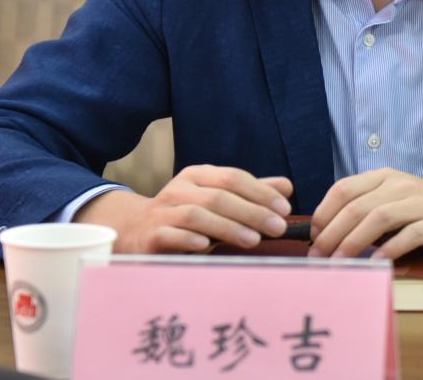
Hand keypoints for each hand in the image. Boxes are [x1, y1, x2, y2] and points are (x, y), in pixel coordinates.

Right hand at [74, 165, 292, 253]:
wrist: (135, 232)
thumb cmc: (186, 216)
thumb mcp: (217, 199)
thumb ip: (251, 193)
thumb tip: (287, 187)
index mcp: (198, 175)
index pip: (233, 177)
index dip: (261, 191)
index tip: (285, 209)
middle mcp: (179, 188)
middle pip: (220, 196)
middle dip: (252, 211)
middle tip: (278, 227)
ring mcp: (163, 211)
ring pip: (198, 214)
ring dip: (228, 227)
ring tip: (254, 240)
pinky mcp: (150, 235)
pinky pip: (170, 234)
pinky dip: (189, 239)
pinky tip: (207, 246)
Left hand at [307, 168, 422, 259]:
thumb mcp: (395, 202)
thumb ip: (367, 210)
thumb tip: (326, 234)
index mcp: (384, 177)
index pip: (343, 188)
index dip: (323, 213)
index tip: (312, 237)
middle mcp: (400, 184)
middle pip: (356, 206)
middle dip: (332, 234)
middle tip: (318, 258)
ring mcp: (420, 202)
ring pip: (378, 218)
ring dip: (353, 242)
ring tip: (340, 263)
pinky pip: (408, 234)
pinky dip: (388, 250)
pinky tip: (375, 264)